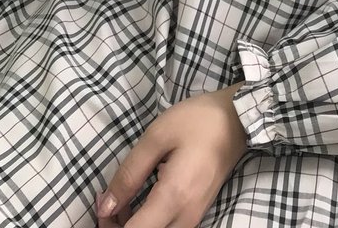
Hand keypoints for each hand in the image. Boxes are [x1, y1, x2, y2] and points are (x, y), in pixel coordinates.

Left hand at [96, 85, 246, 227]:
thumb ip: (129, 174)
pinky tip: (137, 203)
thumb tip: (105, 207)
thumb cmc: (197, 121)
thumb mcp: (156, 137)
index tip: (101, 201)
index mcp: (174, 197)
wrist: (237, 120)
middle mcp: (186, 218)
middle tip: (106, 200)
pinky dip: (146, 223)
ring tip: (120, 200)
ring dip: (132, 226)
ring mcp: (194, 219)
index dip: (109, 225)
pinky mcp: (196, 215)